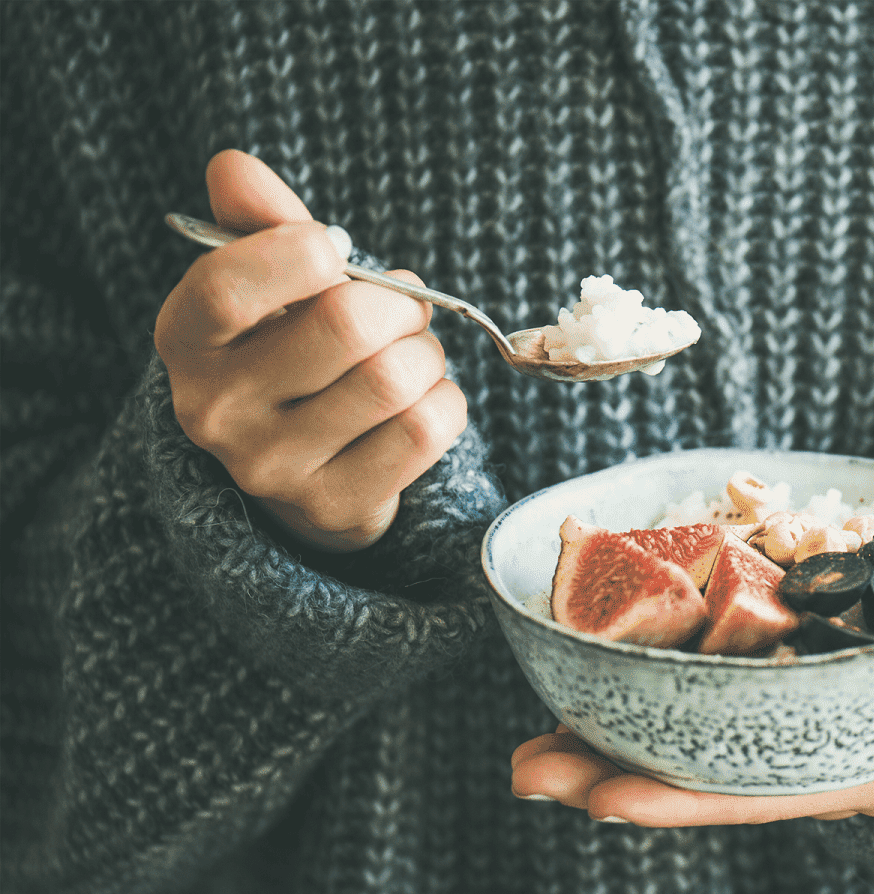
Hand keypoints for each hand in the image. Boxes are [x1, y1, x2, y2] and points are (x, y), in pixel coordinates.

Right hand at [154, 149, 467, 551]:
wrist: (307, 468)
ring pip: (395, 379)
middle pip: (346, 326)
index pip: (230, 286)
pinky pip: (427, 428)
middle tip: (403, 310)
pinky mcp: (336, 505)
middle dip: (399, 305)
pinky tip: (422, 401)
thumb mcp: (270, 285)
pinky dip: (446, 401)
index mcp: (186, 341)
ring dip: (427, 355)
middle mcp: (215, 411)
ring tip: (411, 357)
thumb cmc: (292, 350)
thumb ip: (260, 222)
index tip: (334, 249)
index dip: (301, 253)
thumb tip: (233, 166)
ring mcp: (274, 468)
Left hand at [510, 602, 873, 825]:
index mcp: (866, 770)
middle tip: (524, 767)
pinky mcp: (794, 673)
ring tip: (529, 737)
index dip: (681, 799)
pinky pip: (713, 686)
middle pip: (702, 773)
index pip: (759, 795)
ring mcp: (800, 716)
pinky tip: (596, 668)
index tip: (601, 800)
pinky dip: (651, 681)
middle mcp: (818, 753)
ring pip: (693, 735)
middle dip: (613, 775)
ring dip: (611, 735)